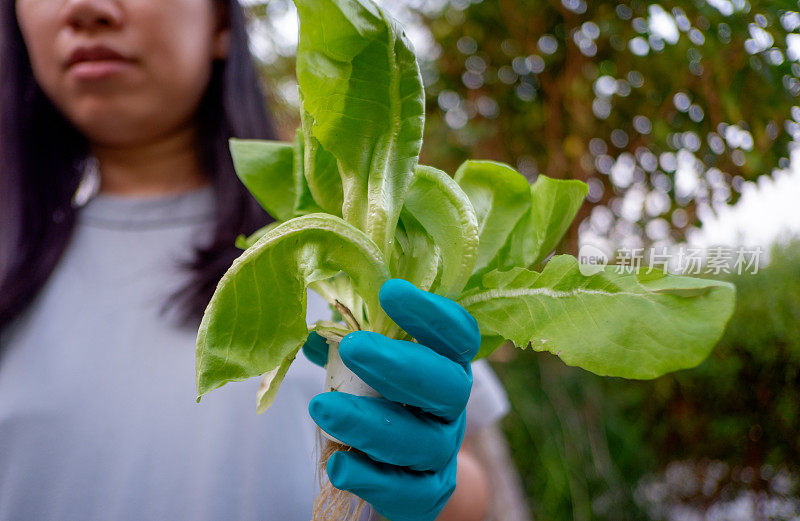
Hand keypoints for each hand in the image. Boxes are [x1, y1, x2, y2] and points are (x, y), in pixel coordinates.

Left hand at [303, 279, 480, 520]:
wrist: (406, 472)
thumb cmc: (382, 400)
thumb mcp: (369, 368)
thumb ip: (346, 346)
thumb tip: (312, 336)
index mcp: (447, 364)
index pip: (457, 334)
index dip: (431, 313)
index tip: (390, 292)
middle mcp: (453, 407)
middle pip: (447, 387)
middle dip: (400, 366)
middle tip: (353, 347)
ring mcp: (444, 452)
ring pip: (423, 442)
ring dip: (371, 424)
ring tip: (323, 408)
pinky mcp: (428, 493)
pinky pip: (409, 491)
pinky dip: (372, 479)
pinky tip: (337, 465)